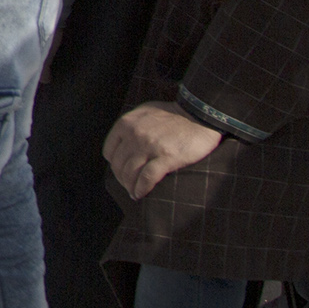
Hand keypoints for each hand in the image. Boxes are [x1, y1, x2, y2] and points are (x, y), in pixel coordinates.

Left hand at [106, 102, 225, 198]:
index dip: (114, 164)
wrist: (199, 116)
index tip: (121, 171)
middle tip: (128, 186)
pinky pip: (147, 178)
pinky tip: (141, 194)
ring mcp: (150, 146)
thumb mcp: (145, 113)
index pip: (109, 151)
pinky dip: (141, 188)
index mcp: (127, 123)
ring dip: (130, 186)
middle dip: (122, 178)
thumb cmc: (173, 116)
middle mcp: (135, 134)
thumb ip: (131, 126)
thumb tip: (121, 144)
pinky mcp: (166, 157)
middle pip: (119, 164)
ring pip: (130, 173)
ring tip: (134, 193)